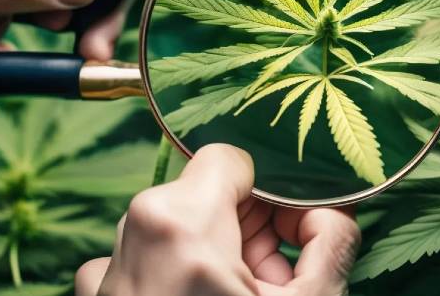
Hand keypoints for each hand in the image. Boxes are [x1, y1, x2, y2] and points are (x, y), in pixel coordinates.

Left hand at [75, 144, 359, 295]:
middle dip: (247, 230)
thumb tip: (329, 215)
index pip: (227, 158)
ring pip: (175, 231)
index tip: (285, 229)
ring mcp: (105, 271)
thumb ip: (333, 244)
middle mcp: (130, 237)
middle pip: (203, 196)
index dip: (266, 190)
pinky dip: (176, 279)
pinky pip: (144, 264)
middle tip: (272, 280)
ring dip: (214, 256)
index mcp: (179, 225)